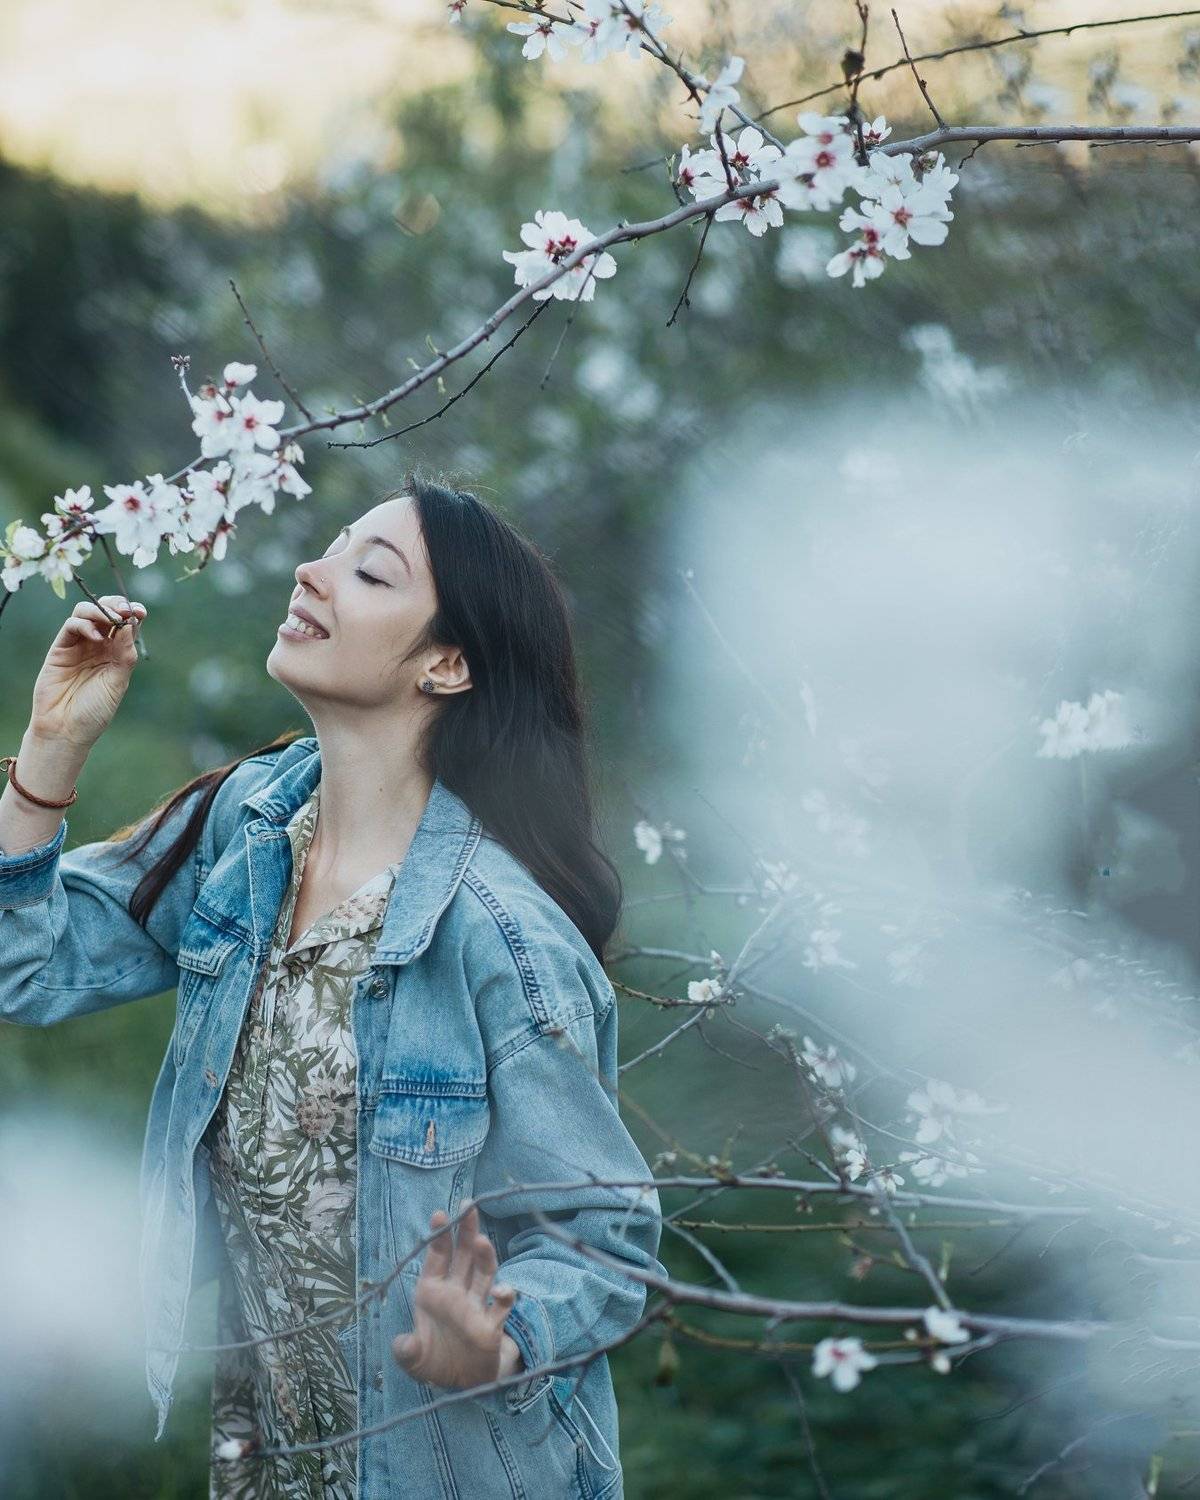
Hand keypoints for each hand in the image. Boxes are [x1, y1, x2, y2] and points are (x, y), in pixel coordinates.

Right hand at [29, 595, 147, 748]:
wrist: (67, 729)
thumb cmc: (94, 710)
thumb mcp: (118, 681)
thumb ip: (124, 653)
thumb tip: (130, 624)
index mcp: (116, 653)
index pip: (126, 624)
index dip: (133, 614)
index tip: (141, 613)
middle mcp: (98, 646)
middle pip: (106, 612)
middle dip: (117, 605)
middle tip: (125, 610)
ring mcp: (78, 645)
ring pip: (86, 612)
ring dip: (100, 610)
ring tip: (112, 620)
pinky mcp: (60, 649)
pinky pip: (71, 626)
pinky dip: (84, 625)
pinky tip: (96, 638)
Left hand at [391, 1204, 522, 1390]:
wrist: (459, 1384)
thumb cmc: (433, 1361)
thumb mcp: (413, 1360)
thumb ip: (406, 1351)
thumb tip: (402, 1344)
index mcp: (432, 1292)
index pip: (437, 1257)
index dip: (439, 1237)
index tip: (440, 1214)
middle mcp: (455, 1293)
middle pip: (463, 1256)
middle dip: (465, 1231)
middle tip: (468, 1206)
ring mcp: (475, 1306)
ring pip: (483, 1273)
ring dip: (483, 1256)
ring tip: (481, 1241)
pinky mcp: (491, 1325)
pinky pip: (501, 1307)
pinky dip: (504, 1296)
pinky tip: (502, 1291)